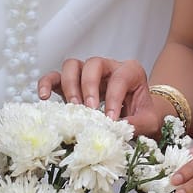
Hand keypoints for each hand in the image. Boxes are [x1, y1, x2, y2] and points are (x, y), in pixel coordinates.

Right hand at [37, 57, 161, 135]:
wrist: (137, 115)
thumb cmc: (143, 114)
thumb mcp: (149, 121)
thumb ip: (138, 124)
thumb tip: (118, 129)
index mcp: (130, 71)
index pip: (120, 78)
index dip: (114, 98)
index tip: (111, 119)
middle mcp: (108, 67)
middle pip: (93, 64)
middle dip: (89, 86)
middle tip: (90, 109)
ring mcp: (87, 73)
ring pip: (72, 65)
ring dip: (70, 85)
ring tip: (73, 107)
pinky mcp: (71, 84)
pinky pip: (54, 77)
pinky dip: (47, 83)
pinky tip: (44, 97)